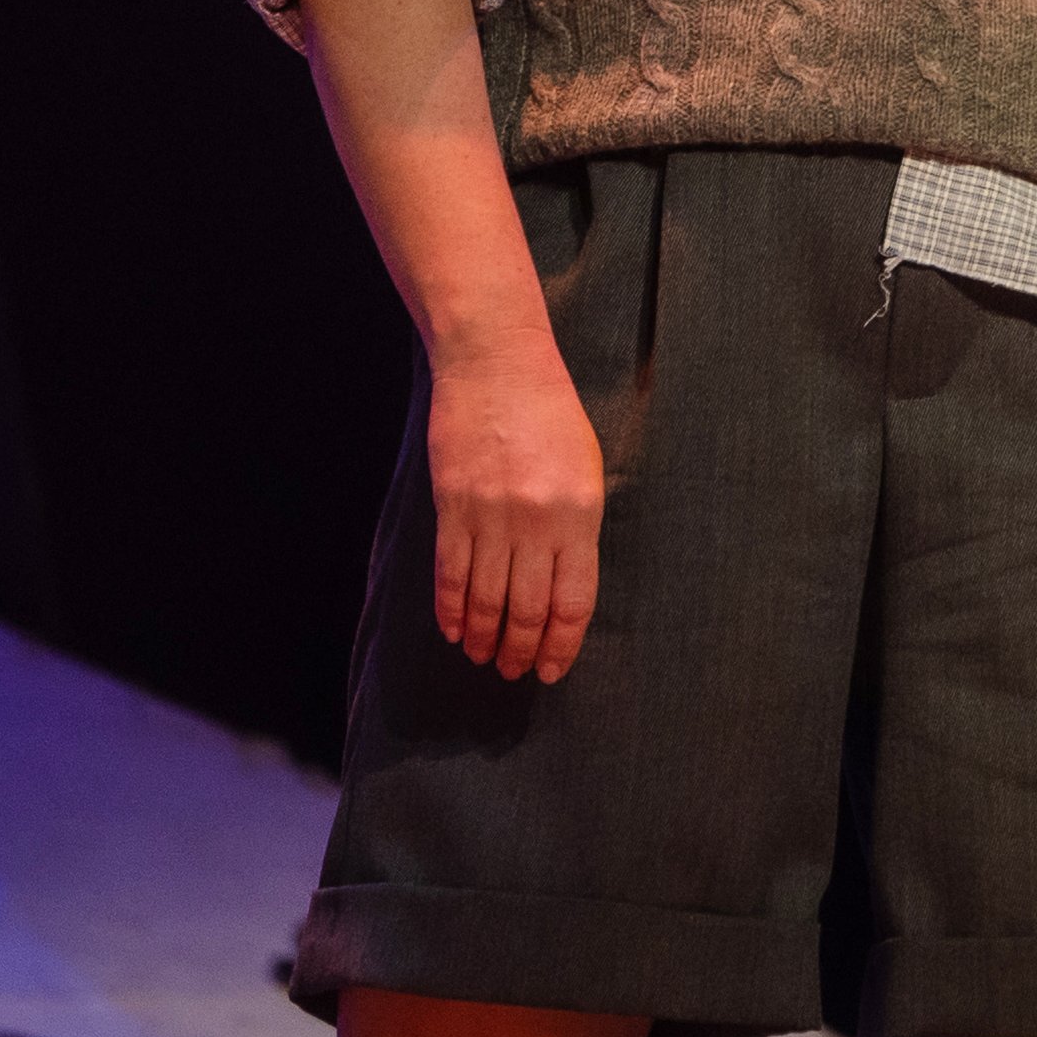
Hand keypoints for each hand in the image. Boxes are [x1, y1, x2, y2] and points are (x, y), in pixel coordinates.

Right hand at [427, 344, 604, 681]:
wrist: (497, 364)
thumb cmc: (551, 416)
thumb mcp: (586, 469)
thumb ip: (577, 528)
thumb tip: (563, 587)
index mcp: (580, 514)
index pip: (573, 602)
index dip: (561, 645)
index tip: (552, 671)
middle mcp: (536, 522)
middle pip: (527, 609)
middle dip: (521, 650)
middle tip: (514, 671)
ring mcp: (490, 516)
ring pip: (485, 598)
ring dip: (484, 637)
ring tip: (484, 658)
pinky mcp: (452, 506)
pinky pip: (450, 573)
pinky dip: (450, 609)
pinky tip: (454, 631)